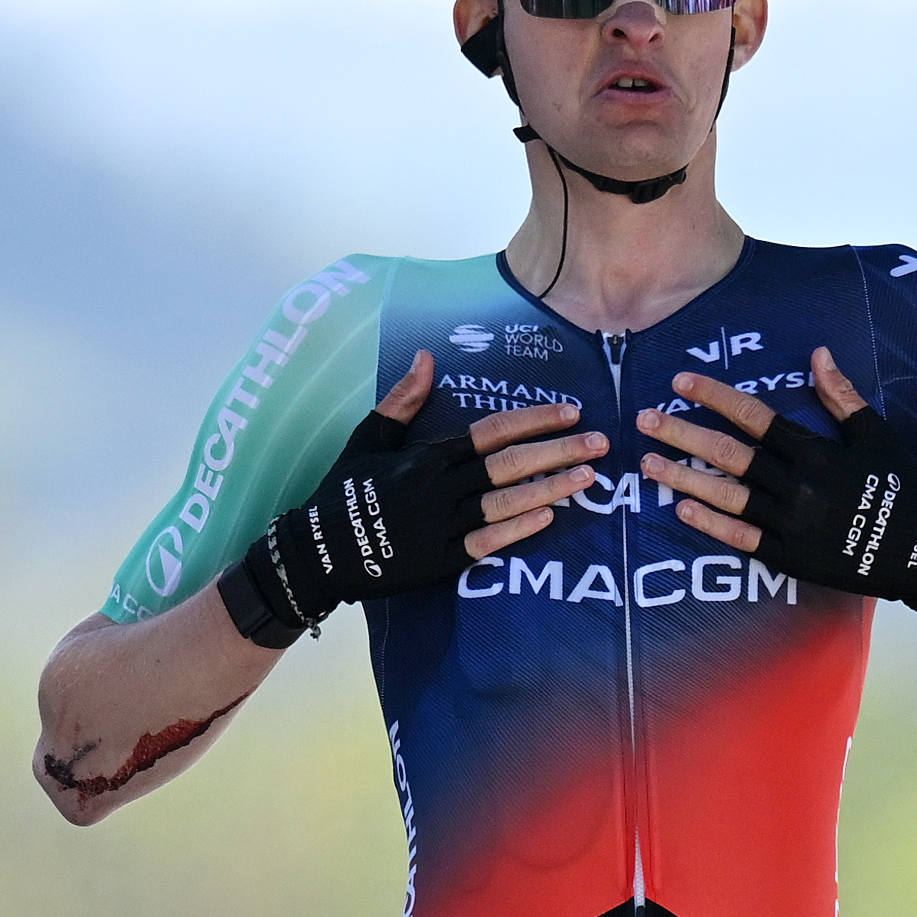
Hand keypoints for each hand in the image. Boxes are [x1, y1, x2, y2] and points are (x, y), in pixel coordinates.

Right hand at [210, 359, 606, 649]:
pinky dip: (517, 529)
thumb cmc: (342, 491)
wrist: (317, 551)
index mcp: (426, 456)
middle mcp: (438, 487)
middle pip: (509, 464)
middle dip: (557, 451)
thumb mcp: (367, 439)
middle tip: (600, 443)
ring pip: (505, 502)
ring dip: (550, 488)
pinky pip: (486, 542)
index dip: (534, 420)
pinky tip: (549, 517)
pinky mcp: (439, 560)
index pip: (491, 431)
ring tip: (588, 477)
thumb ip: (402, 401)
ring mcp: (440, 524)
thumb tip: (426, 357)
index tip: (571, 411)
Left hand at [634, 348, 916, 631]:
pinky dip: (711, 524)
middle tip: (645, 420)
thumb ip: (841, 397)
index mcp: (818, 451)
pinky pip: (742, 539)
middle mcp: (799, 485)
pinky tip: (680, 508)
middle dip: (684, 435)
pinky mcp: (790, 557)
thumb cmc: (902, 488)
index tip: (681, 382)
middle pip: (730, 455)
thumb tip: (815, 353)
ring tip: (648, 464)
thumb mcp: (876, 436)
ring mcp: (792, 524)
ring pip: (727, 497)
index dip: (715, 397)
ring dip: (684, 478)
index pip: (756, 417)